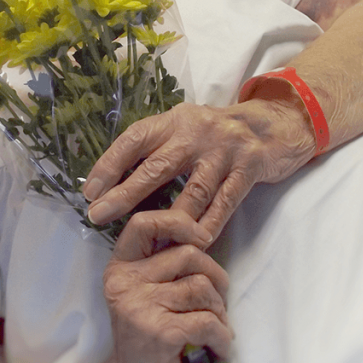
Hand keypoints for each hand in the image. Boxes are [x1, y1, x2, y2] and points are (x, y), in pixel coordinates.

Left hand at [85, 98, 316, 239]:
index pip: (135, 139)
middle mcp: (197, 131)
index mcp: (175, 120)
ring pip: (193, 190)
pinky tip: (194, 242)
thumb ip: (158, 147)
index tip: (89, 191)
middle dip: (126, 194)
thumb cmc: (217, 134)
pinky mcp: (248, 168)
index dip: (109, 163)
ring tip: (150, 240)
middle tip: (99, 215)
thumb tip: (114, 181)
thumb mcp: (185, 128)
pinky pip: (225, 202)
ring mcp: (224, 150)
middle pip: (157, 166)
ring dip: (170, 218)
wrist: (273, 124)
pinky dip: (210, 224)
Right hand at [104, 210, 231, 362]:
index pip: (143, 224)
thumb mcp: (145, 291)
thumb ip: (163, 262)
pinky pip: (208, 320)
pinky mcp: (160, 332)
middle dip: (216, 277)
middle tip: (218, 302)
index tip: (203, 237)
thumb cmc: (150, 335)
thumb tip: (202, 230)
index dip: (177, 221)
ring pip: (202, 286)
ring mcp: (140, 306)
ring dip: (219, 310)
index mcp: (119, 268)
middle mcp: (124, 284)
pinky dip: (222, 336)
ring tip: (216, 327)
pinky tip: (217, 347)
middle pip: (188, 254)